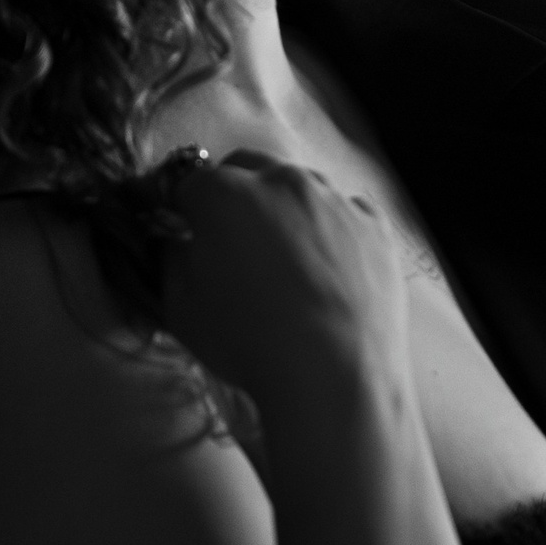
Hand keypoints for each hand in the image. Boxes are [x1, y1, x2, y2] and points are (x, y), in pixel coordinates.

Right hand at [156, 148, 408, 414]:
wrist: (336, 374)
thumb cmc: (249, 344)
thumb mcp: (182, 310)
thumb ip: (171, 261)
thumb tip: (176, 241)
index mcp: (225, 194)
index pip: (190, 183)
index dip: (182, 209)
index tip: (182, 232)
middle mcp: (282, 181)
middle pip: (246, 169)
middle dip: (232, 193)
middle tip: (232, 241)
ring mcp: (334, 198)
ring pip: (299, 186)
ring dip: (284, 208)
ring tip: (285, 260)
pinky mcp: (374, 224)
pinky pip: (343, 211)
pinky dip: (330, 228)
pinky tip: (326, 269)